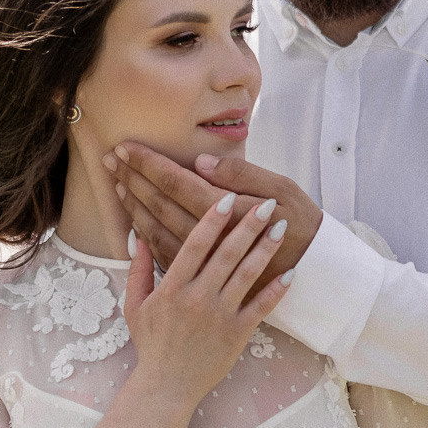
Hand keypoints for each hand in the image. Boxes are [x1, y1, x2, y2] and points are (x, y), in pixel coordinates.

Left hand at [105, 143, 321, 289]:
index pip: (176, 183)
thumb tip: (201, 163)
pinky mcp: (205, 279)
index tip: (126, 148)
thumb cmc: (301, 224)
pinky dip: (145, 236)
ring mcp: (205, 263)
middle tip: (111, 159)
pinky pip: (165, 256)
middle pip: (160, 205)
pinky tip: (134, 221)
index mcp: (227, 212)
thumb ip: (241, 175)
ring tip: (117, 185)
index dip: (148, 164)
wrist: (316, 272)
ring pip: (156, 231)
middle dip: (133, 179)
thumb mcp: (282, 189)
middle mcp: (210, 241)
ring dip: (134, 206)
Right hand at [122, 185, 294, 406]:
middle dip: (248, 227)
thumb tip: (137, 236)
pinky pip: (261, 307)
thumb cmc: (151, 344)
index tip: (227, 198)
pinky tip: (292, 271)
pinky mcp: (237, 334)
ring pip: (247, 275)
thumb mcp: (135, 306)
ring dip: (266, 249)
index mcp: (173, 288)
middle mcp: (198, 298)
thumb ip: (137, 270)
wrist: (167, 386)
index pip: (195, 246)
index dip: (212, 220)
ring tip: (282, 228)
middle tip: (267, 204)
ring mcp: (220, 316)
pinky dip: (277, 289)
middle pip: (227, 254)